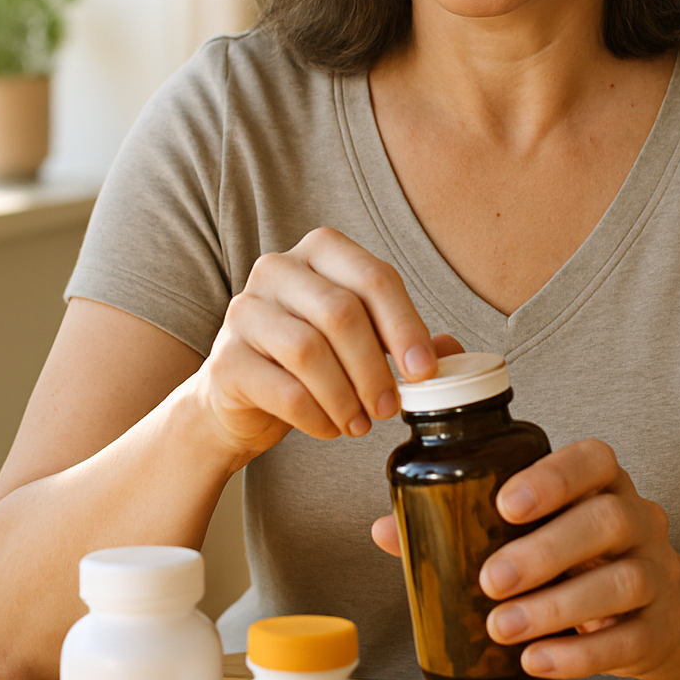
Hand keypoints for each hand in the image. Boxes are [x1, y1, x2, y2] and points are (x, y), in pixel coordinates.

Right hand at [192, 226, 459, 460]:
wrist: (238, 398)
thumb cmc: (309, 361)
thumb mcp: (361, 342)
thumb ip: (404, 341)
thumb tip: (453, 352)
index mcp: (321, 252)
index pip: (374, 278)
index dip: (406, 326)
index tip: (425, 371)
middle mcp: (277, 269)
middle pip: (341, 312)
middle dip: (375, 367)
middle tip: (390, 407)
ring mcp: (245, 311)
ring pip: (309, 351)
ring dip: (345, 396)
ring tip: (361, 423)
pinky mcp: (225, 360)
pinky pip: (283, 389)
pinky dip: (316, 416)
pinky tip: (330, 427)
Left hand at [372, 438, 679, 679]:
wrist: (659, 612)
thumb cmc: (579, 559)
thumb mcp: (536, 531)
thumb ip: (466, 524)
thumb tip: (386, 530)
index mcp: (603, 484)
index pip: (593, 461)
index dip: (554, 478)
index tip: (506, 503)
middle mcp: (638, 520)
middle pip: (607, 522)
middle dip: (546, 551)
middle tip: (491, 580)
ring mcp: (657, 574)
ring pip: (621, 582)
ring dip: (557, 606)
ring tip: (503, 626)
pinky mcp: (660, 628)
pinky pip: (628, 639)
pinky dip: (579, 654)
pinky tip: (537, 660)